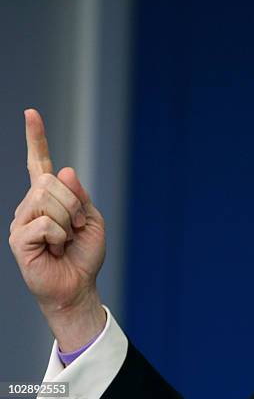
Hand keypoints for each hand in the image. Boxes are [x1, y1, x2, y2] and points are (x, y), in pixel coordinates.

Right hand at [8, 109, 106, 351]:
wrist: (78, 285)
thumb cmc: (83, 253)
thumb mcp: (91, 219)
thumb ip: (80, 195)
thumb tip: (62, 169)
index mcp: (49, 197)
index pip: (39, 163)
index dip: (36, 139)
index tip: (31, 113)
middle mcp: (30, 204)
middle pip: (51, 181)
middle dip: (74, 204)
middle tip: (76, 227)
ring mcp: (21, 220)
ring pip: (49, 200)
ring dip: (69, 220)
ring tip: (64, 240)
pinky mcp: (18, 239)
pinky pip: (46, 223)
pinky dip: (60, 236)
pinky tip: (54, 249)